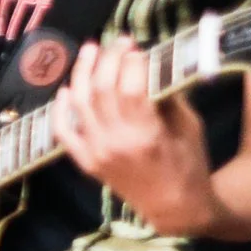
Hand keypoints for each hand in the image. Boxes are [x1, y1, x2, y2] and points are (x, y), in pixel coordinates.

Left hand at [50, 38, 218, 234]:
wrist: (175, 208)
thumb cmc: (190, 164)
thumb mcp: (189, 125)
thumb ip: (166, 95)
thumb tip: (146, 63)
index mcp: (146, 134)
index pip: (129, 86)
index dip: (130, 61)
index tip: (136, 46)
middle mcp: (115, 142)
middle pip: (101, 89)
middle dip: (107, 59)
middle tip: (116, 42)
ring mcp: (96, 152)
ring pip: (79, 103)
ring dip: (82, 73)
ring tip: (89, 51)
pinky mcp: (86, 162)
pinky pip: (64, 132)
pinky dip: (60, 109)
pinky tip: (66, 90)